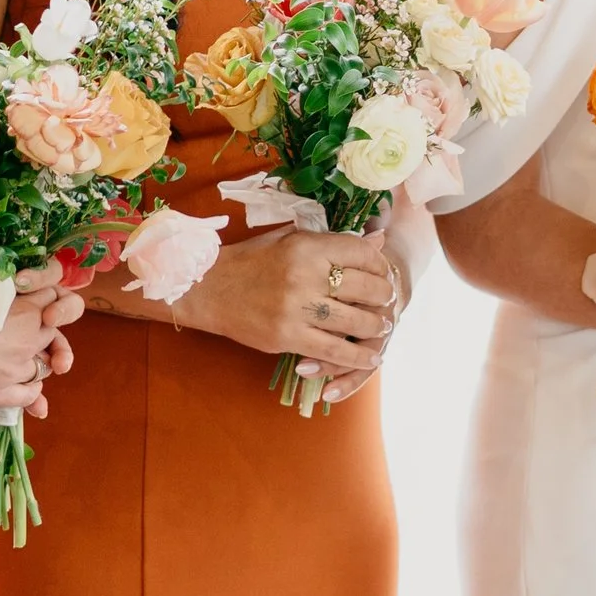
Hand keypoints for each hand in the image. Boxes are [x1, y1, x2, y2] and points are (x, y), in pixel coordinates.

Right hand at [0, 281, 81, 416]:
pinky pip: (29, 395)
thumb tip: (10, 311)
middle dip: (40, 339)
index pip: (52, 305)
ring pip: (42, 369)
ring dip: (33, 366)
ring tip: (12, 363)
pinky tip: (18, 387)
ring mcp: (15, 368)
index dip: (42, 310)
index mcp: (26, 310)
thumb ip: (4, 306)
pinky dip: (30, 393)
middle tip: (20, 340)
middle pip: (51, 339)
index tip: (31, 313)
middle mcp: (28, 339)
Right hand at [190, 224, 402, 397]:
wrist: (208, 287)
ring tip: (382, 327)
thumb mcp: (292, 240)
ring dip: (375, 326)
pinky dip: (357, 355)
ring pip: (354, 321)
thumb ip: (335, 242)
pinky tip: (371, 356)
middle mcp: (304, 276)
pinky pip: (333, 350)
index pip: (362, 254)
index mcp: (307, 247)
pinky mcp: (287, 337)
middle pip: (365, 289)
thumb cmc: (253, 261)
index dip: (380, 266)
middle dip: (383, 297)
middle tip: (388, 301)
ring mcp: (296, 309)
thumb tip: (379, 239)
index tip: (384, 274)